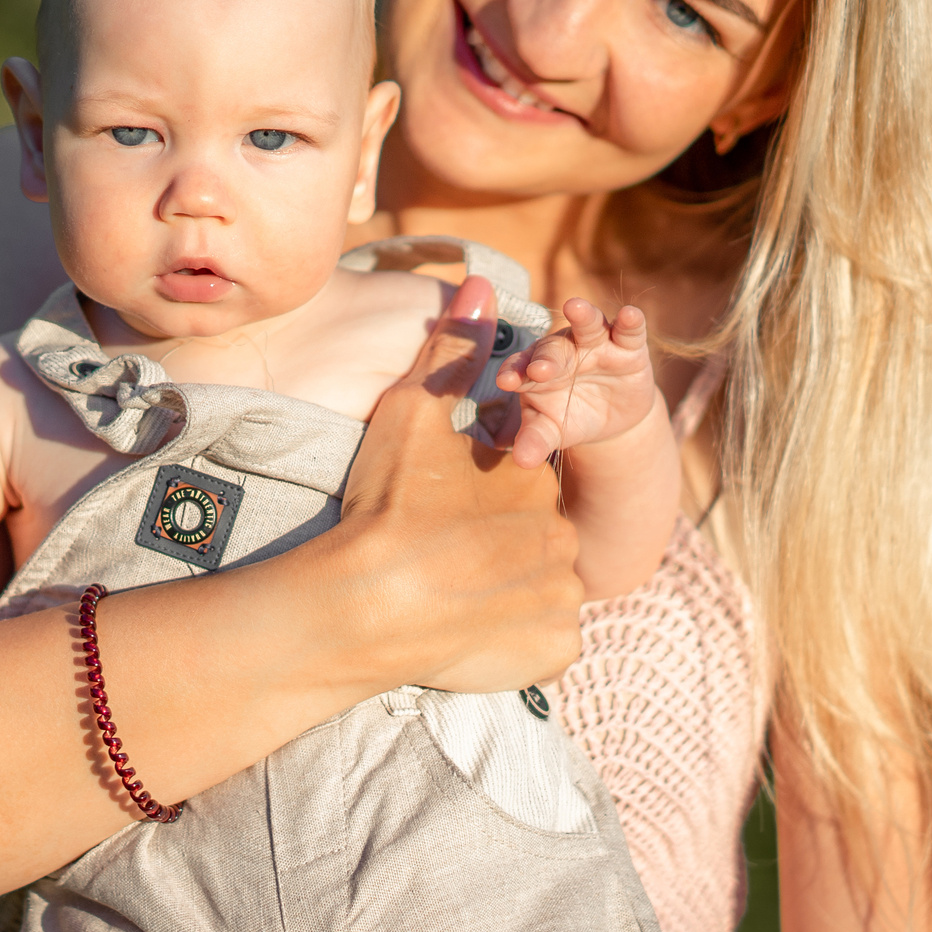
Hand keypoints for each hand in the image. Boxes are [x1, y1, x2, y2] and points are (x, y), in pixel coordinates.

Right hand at [330, 278, 588, 694]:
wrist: (367, 606)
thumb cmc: (384, 506)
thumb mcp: (411, 414)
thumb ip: (451, 351)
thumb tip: (484, 281)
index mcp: (533, 476)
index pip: (519, 479)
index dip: (478, 496)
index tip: (438, 515)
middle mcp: (563, 534)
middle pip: (535, 536)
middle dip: (498, 545)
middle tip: (440, 558)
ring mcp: (563, 597)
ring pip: (543, 589)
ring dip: (510, 591)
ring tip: (451, 596)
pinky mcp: (556, 651)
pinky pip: (546, 642)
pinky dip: (518, 638)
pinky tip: (472, 629)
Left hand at [493, 297, 659, 469]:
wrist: (612, 417)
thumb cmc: (569, 417)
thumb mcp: (552, 431)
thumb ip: (535, 440)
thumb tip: (522, 461)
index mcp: (534, 369)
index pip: (519, 368)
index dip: (514, 372)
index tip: (506, 382)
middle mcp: (562, 349)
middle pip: (551, 348)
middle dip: (546, 358)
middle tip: (539, 370)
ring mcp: (595, 344)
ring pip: (587, 325)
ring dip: (583, 316)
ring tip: (574, 306)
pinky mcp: (628, 347)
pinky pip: (629, 331)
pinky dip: (630, 322)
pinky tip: (631, 314)